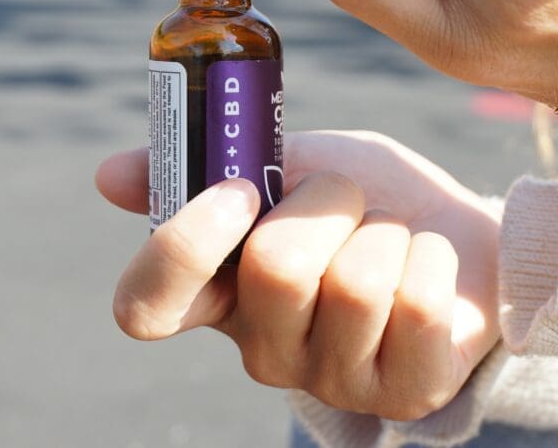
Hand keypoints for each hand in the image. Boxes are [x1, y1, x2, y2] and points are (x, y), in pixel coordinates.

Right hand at [98, 131, 500, 420]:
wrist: (451, 227)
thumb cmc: (353, 199)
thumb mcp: (277, 164)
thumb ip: (202, 165)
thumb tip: (106, 175)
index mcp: (214, 297)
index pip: (144, 308)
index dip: (181, 249)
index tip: (238, 190)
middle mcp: (261, 351)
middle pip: (274, 269)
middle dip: (326, 202)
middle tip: (343, 196)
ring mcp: (331, 379)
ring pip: (355, 283)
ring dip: (384, 228)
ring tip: (388, 233)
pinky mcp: (405, 393)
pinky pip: (416, 302)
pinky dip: (429, 253)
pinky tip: (425, 264)